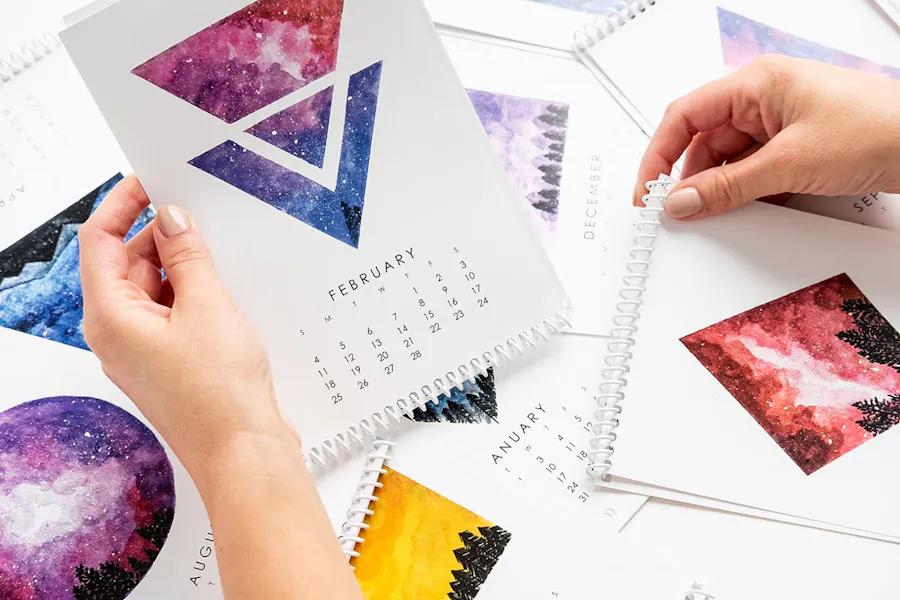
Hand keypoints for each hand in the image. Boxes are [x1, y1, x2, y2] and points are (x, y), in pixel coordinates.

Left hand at [78, 175, 295, 479]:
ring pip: (154, 289)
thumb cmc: (219, 396)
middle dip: (160, 236)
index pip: (99, 242)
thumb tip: (171, 218)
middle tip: (199, 212)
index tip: (149, 180)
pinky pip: (173, 313)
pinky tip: (225, 288)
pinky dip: (193, 294)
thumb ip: (186, 255)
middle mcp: (118, 334)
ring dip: (181, 267)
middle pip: (126, 264)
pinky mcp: (170, 362)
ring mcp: (144, 351)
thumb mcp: (207, 306)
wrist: (244, 452)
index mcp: (109, 318)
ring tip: (219, 255)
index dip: (122, 204)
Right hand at [634, 55, 899, 218]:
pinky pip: (753, 171)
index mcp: (756, 83)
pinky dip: (745, 193)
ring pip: (728, 159)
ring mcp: (781, 123)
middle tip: (679, 211)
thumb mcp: (789, 164)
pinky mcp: (797, 147)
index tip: (647, 191)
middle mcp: (765, 98)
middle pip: (703, 141)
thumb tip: (681, 201)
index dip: (658, 155)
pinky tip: (747, 209)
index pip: (684, 116)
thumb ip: (726, 187)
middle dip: (690, 178)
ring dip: (720, 189)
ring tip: (718, 213)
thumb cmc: (880, 128)